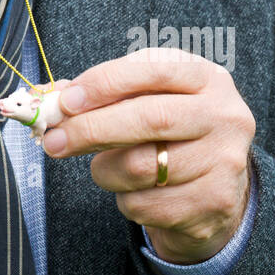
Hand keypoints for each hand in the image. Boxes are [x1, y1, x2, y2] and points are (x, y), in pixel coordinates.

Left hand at [42, 49, 255, 262]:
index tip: (65, 101)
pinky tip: (134, 191)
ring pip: (141, 167)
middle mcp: (225, 115)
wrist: (215, 187)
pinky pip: (146, 205)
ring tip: (103, 167)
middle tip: (54, 141)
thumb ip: (105, 95)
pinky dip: (125, 200)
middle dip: (91, 129)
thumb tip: (50, 101)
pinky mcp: (214, 202)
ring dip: (104, 170)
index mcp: (206, 77)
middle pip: (149, 118)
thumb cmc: (169, 132)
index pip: (152, 70)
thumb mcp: (148, 100)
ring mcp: (225, 161)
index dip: (104, 83)